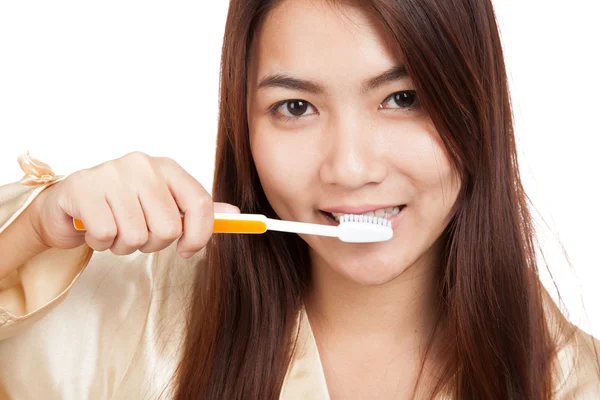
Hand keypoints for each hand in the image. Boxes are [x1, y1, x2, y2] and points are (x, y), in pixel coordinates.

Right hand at [29, 151, 237, 257]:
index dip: (199, 235)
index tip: (186, 251)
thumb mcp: (162, 205)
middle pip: (168, 228)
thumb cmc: (121, 206)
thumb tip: (235, 216)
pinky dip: (101, 243)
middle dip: (152, 244)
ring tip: (114, 229)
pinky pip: (106, 236)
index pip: (200, 203)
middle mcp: (141, 165)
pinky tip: (94, 228)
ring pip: (137, 236)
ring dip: (124, 246)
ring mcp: (111, 174)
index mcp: (166, 167)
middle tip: (136, 234)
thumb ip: (196, 211)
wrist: (69, 204)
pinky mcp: (83, 188)